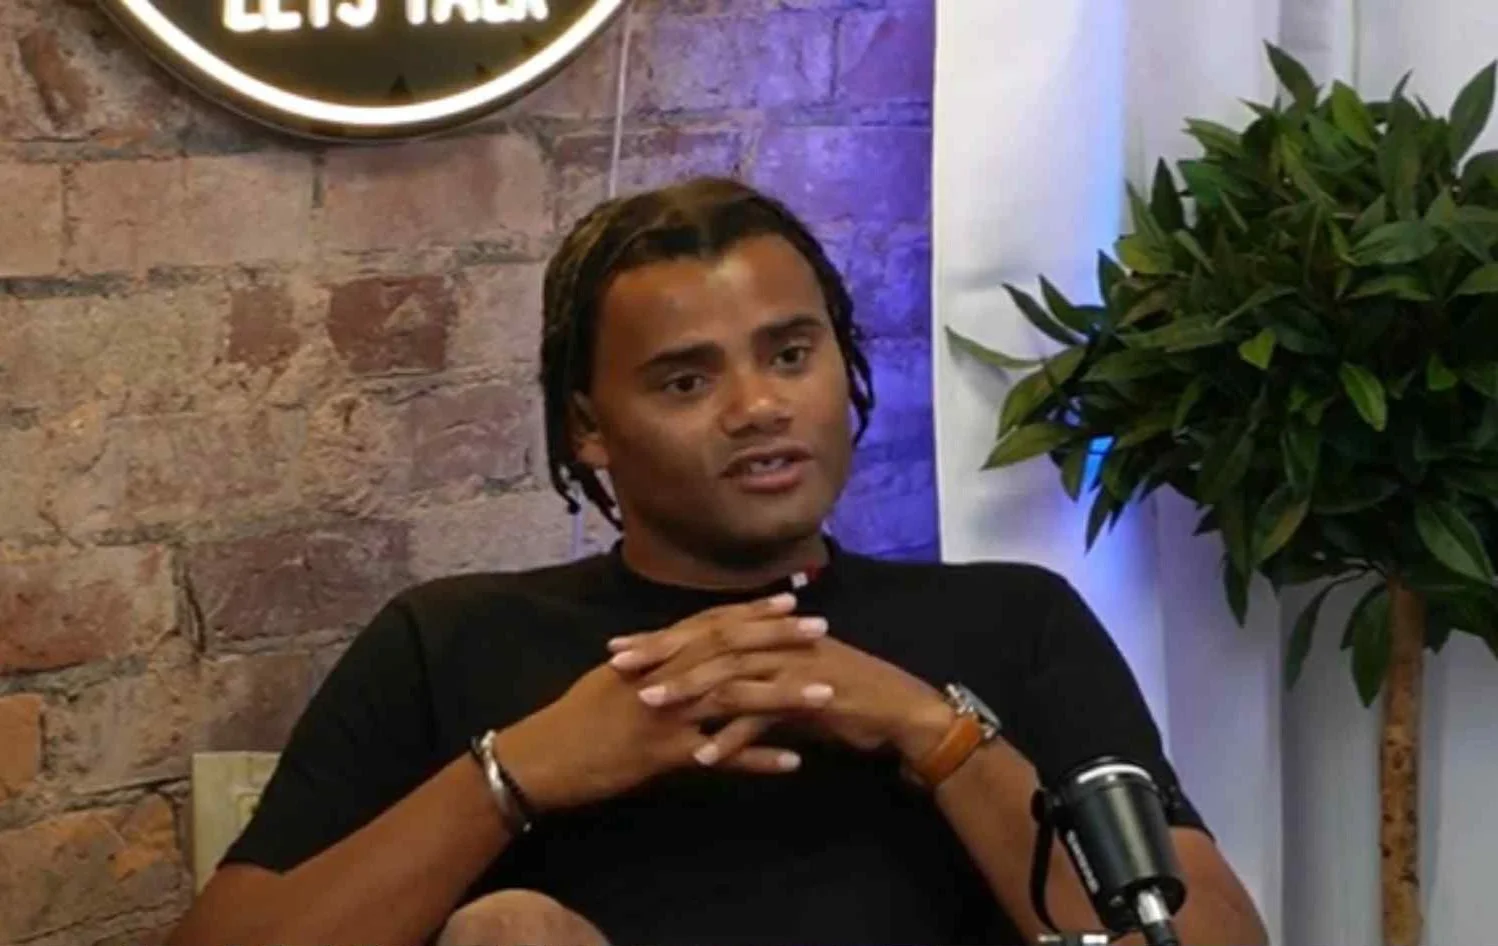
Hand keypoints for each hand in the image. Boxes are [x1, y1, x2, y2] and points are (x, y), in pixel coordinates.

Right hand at [490, 594, 831, 814]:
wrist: (538, 759)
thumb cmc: (572, 721)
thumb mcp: (613, 680)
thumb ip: (651, 663)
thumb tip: (677, 648)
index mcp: (652, 655)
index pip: (711, 623)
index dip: (751, 613)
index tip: (789, 603)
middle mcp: (662, 674)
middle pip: (730, 648)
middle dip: (779, 638)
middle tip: (822, 630)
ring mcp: (664, 712)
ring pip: (734, 695)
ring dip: (783, 693)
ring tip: (826, 693)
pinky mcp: (662, 753)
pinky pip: (719, 756)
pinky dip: (757, 757)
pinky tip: (793, 763)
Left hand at [608, 617, 954, 766]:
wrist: (899, 710)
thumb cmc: (841, 696)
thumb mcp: (786, 681)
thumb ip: (750, 679)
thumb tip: (709, 686)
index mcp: (767, 633)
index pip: (704, 628)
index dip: (660, 637)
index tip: (618, 647)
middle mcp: (776, 641)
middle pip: (708, 641)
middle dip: (661, 652)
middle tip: (617, 665)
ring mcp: (793, 666)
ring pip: (730, 672)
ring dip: (687, 690)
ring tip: (648, 705)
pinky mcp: (810, 696)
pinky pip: (764, 717)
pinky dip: (733, 738)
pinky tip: (703, 758)